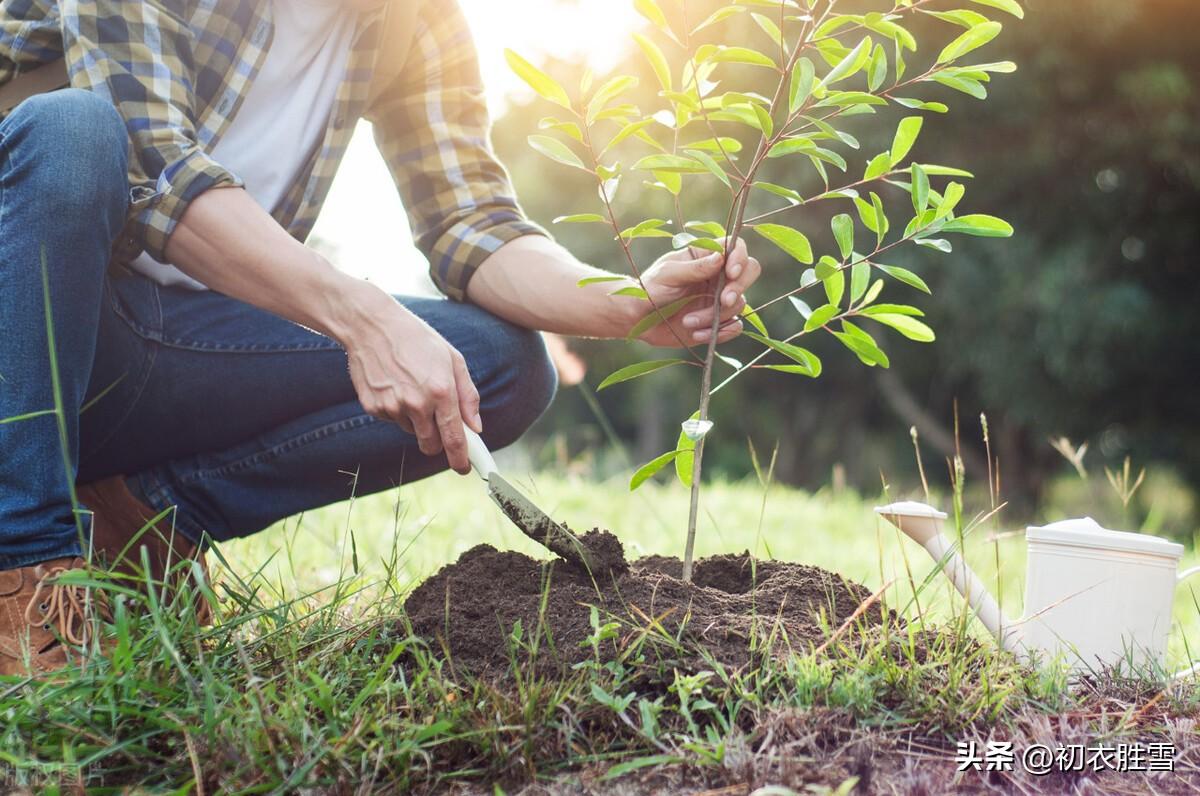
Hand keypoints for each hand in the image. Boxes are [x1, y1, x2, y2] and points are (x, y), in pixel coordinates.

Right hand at [339, 286, 480, 473]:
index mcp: (441, 391)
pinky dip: (396, 409)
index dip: (461, 459)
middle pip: (430, 445)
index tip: (464, 469)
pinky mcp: (373, 407)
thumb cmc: (418, 340)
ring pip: (410, 431)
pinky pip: (392, 420)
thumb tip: (476, 427)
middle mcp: (417, 403)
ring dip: (415, 419)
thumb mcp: (452, 359)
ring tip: (411, 386)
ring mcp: (393, 407)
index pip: (454, 438)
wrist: (371, 325)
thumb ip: (467, 396)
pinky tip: (393, 384)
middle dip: (437, 443)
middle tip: (437, 425)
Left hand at [629, 238, 760, 347]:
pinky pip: (734, 327)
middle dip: (739, 287)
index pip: (735, 247)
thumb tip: (721, 257)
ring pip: (738, 304)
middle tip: (723, 300)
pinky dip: (719, 333)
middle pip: (750, 271)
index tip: (731, 272)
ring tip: (687, 321)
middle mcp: (718, 276)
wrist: (639, 320)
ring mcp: (720, 299)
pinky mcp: (718, 321)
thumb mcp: (668, 274)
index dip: (740, 257)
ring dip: (715, 316)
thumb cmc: (649, 289)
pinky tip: (697, 335)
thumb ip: (694, 268)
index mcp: (706, 256)